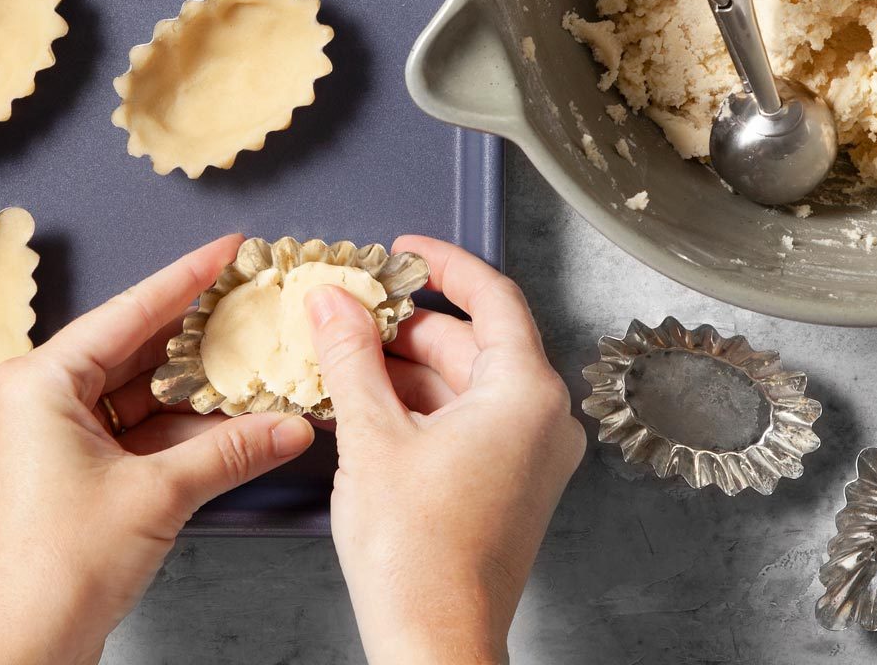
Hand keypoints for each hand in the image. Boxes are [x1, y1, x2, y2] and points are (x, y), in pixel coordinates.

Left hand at [0, 234, 315, 664]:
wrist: (17, 648)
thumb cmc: (53, 570)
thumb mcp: (158, 496)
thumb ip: (231, 451)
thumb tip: (290, 427)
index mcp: (38, 382)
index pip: (129, 311)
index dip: (187, 278)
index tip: (228, 249)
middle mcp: (36, 398)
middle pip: (133, 348)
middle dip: (198, 336)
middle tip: (251, 303)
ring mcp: (49, 436)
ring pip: (137, 393)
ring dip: (195, 391)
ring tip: (255, 367)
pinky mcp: (65, 471)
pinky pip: (131, 431)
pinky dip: (178, 430)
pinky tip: (232, 425)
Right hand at [308, 236, 585, 664]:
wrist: (434, 641)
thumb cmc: (416, 554)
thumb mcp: (371, 436)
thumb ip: (352, 356)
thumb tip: (334, 302)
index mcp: (526, 393)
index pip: (493, 297)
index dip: (443, 265)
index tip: (404, 251)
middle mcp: (542, 419)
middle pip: (474, 343)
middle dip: (408, 326)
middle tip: (350, 311)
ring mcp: (530, 456)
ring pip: (465, 385)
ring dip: (406, 370)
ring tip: (343, 359)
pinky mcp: (510, 485)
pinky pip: (468, 422)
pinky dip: (420, 408)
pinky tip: (366, 406)